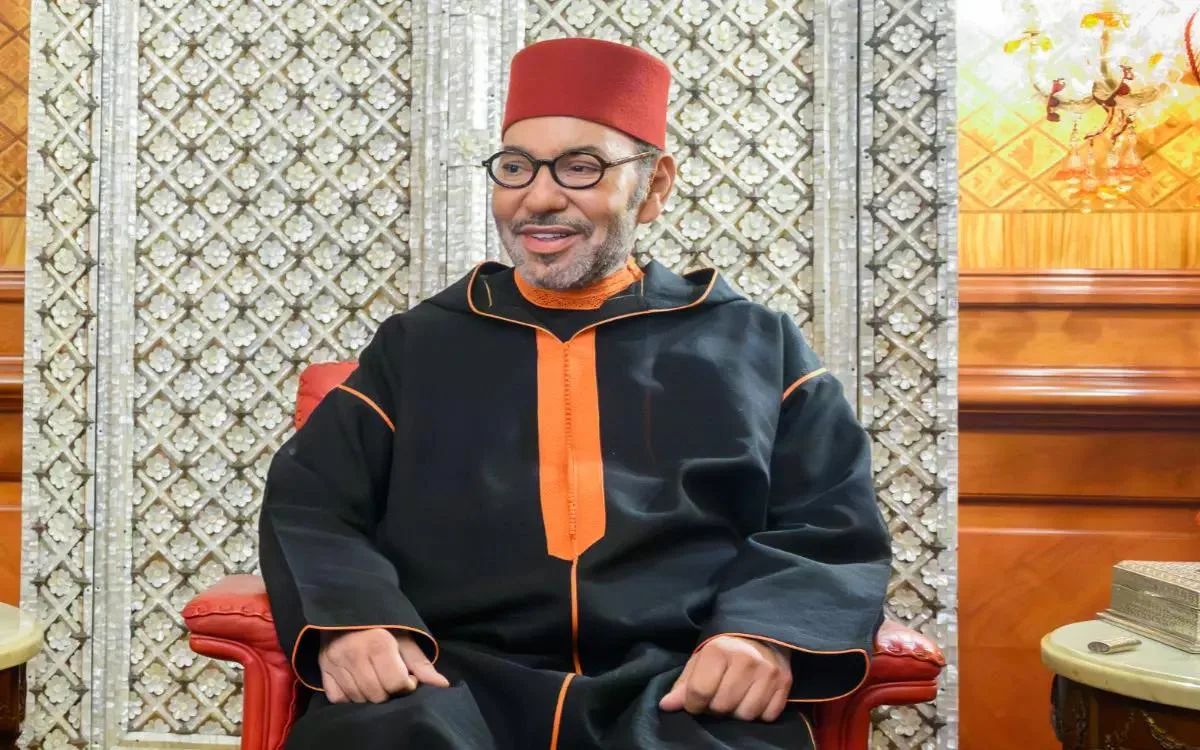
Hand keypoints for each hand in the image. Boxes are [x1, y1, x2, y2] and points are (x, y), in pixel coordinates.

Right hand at [318, 628, 449, 703]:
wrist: (348, 608)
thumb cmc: (382, 624)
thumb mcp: (405, 638)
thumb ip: (421, 663)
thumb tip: (442, 685)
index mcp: (378, 643)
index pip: (396, 683)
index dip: (407, 685)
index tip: (407, 677)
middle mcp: (354, 653)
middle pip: (377, 695)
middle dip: (389, 692)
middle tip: (391, 679)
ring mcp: (336, 662)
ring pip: (358, 698)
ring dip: (370, 695)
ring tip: (376, 679)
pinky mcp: (323, 668)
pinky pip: (337, 698)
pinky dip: (349, 696)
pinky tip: (358, 684)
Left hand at [659, 635, 791, 721]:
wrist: (762, 633)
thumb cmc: (725, 648)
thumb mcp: (701, 659)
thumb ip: (684, 684)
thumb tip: (666, 706)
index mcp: (719, 650)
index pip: (699, 692)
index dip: (693, 704)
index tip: (696, 700)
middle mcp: (746, 659)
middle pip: (722, 707)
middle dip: (715, 707)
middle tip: (718, 695)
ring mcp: (768, 671)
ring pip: (746, 715)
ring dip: (737, 711)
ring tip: (736, 696)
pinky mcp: (785, 682)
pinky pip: (767, 715)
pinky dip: (759, 712)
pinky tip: (753, 697)